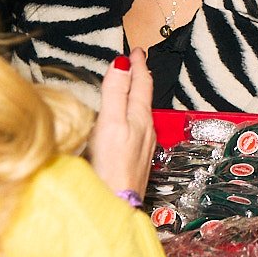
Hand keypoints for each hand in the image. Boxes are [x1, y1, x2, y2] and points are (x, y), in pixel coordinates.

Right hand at [88, 49, 154, 198]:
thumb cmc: (111, 167)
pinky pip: (136, 128)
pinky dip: (132, 115)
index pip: (141, 84)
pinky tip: (126, 121)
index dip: (138, 64)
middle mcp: (146, 130)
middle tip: (136, 63)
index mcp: (139, 117)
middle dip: (139, 78)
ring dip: (136, 95)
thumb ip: (116, 93)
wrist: (116, 206)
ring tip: (131, 86)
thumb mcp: (111, 122)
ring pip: (141, 112)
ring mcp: (142, 146)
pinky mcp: (135, 160)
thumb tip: (123, 63)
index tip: (137, 50)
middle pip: (144, 96)